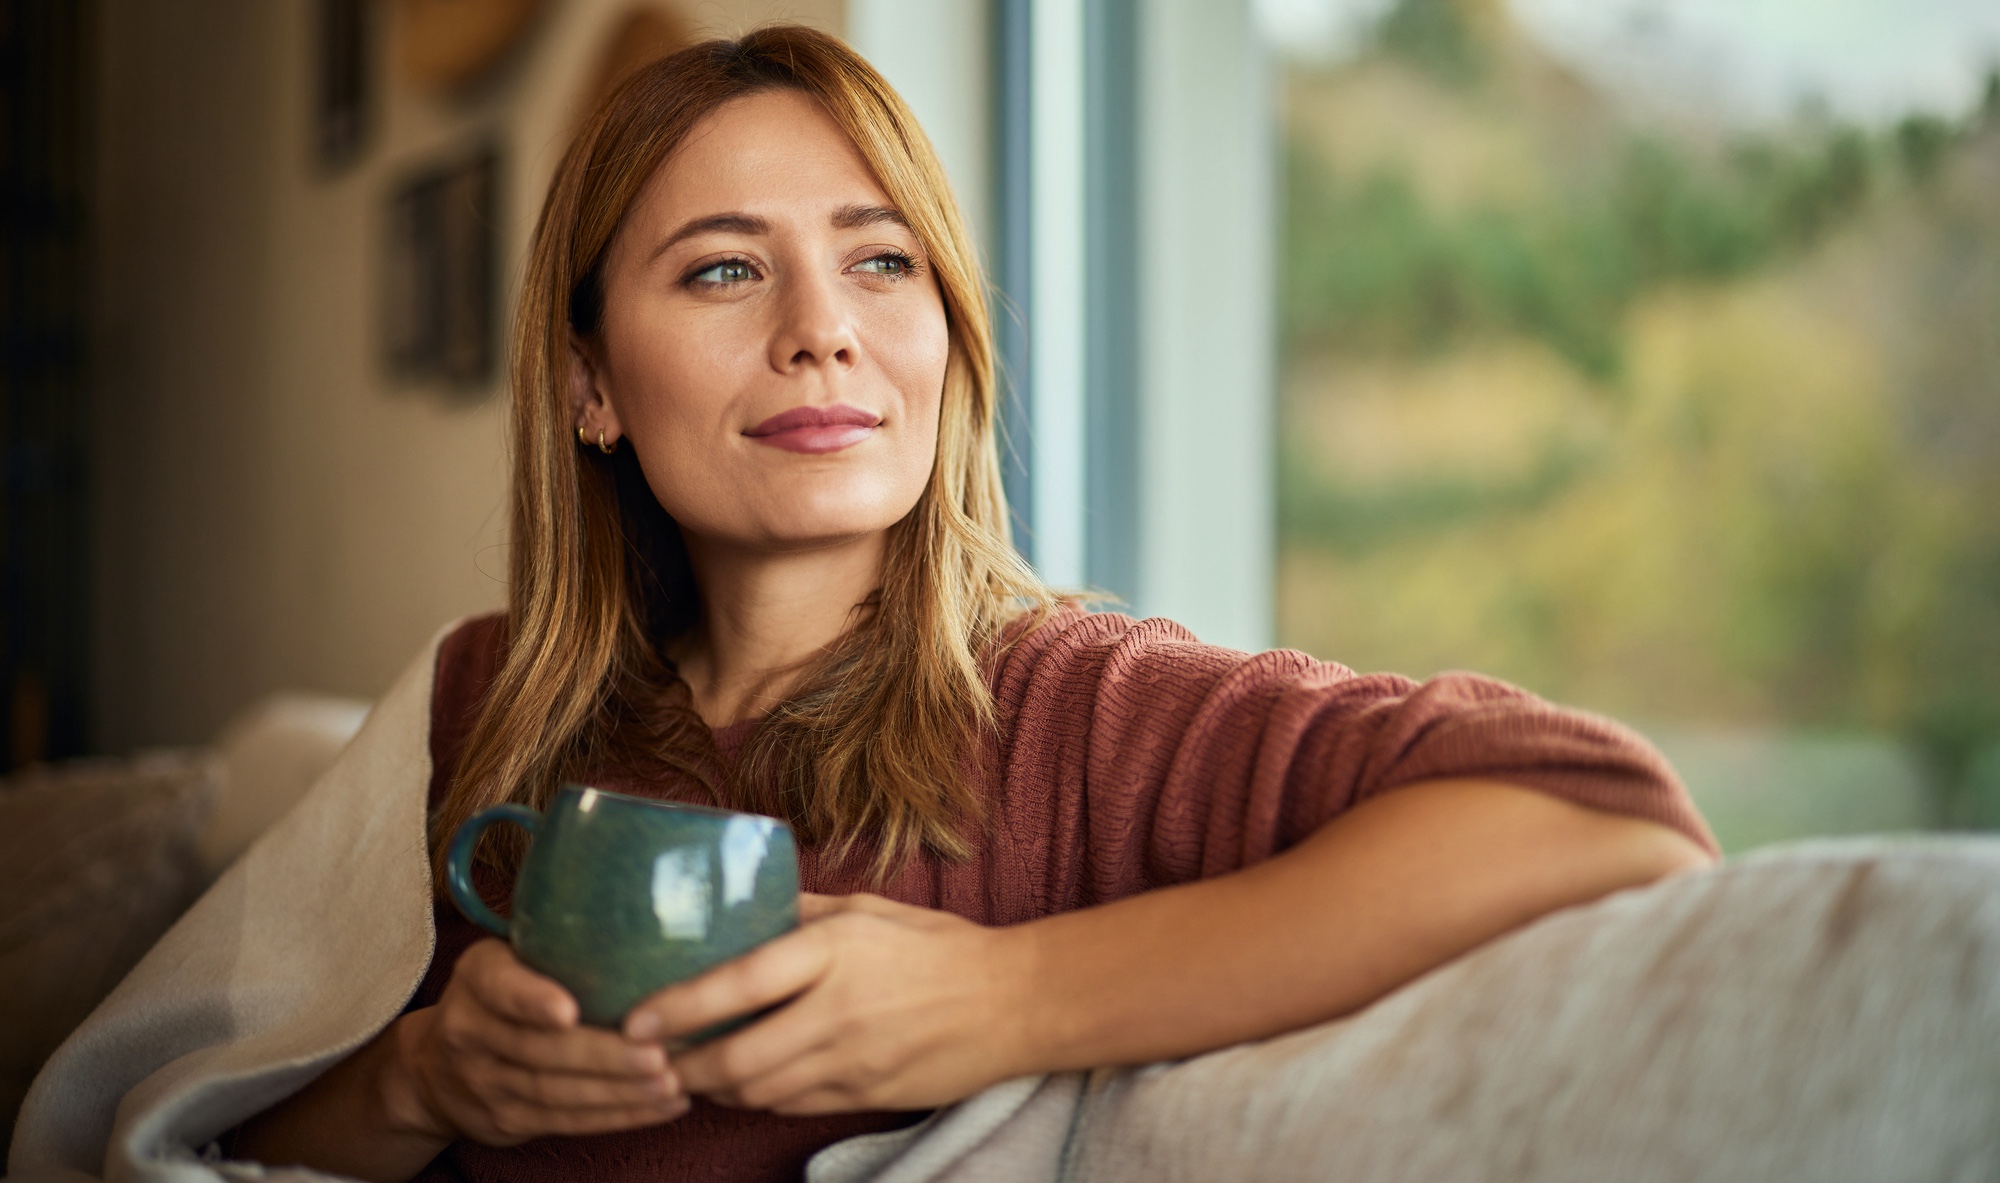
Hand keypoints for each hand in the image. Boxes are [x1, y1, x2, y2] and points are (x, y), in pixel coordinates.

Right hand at [390, 938, 688, 1144]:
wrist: (435, 1068)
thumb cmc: (502, 994)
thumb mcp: (508, 957)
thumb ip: (554, 941)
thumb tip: (644, 903)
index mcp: (477, 977)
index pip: (499, 987)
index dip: (532, 1000)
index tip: (570, 1011)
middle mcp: (471, 1030)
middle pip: (539, 1050)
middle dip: (603, 1056)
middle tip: (658, 1055)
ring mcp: (485, 1081)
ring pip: (556, 1092)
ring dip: (619, 1092)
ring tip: (671, 1084)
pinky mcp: (506, 1120)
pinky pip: (565, 1122)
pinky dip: (618, 1116)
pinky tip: (663, 1105)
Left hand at [622, 893, 1034, 1114]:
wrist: (1012, 1002)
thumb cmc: (937, 946)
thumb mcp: (867, 909)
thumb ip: (800, 911)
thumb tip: (741, 906)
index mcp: (835, 951)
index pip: (740, 983)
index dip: (680, 1005)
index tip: (635, 1017)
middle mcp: (838, 1010)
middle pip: (737, 1058)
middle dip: (681, 1066)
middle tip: (649, 1058)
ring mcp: (853, 1061)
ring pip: (758, 1092)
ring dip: (714, 1087)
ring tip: (689, 1070)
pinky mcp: (866, 1096)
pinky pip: (792, 1106)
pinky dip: (758, 1099)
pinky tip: (745, 1082)